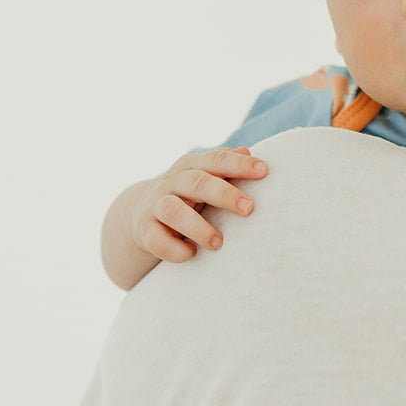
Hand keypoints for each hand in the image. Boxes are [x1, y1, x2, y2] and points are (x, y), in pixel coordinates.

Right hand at [129, 147, 267, 263]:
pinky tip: (191, 254)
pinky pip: (156, 240)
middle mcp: (172, 182)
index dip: (239, 164)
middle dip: (224, 194)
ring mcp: (156, 206)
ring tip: (218, 243)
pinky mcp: (145, 231)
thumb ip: (226, 165)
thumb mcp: (205, 176)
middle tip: (249, 208)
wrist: (141, 214)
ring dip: (197, 227)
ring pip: (173, 211)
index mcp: (192, 166)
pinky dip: (174, 249)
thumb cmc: (188, 195)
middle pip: (197, 182)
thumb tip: (248, 152)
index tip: (264, 170)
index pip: (216, 160)